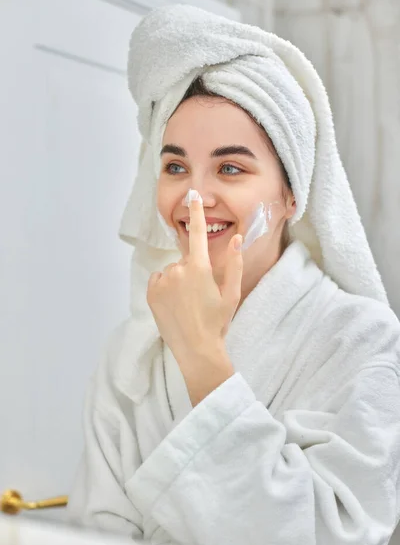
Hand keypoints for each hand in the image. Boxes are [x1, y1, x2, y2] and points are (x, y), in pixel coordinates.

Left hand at [147, 196, 242, 403]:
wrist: (196, 349)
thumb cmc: (216, 322)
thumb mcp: (231, 294)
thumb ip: (234, 264)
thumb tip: (237, 239)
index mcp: (200, 268)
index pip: (198, 234)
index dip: (196, 213)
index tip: (192, 195)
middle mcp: (178, 270)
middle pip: (186, 260)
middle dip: (193, 271)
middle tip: (200, 296)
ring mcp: (162, 282)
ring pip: (172, 272)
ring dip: (178, 281)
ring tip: (187, 304)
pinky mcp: (151, 293)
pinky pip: (159, 281)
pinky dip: (165, 288)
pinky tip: (174, 305)